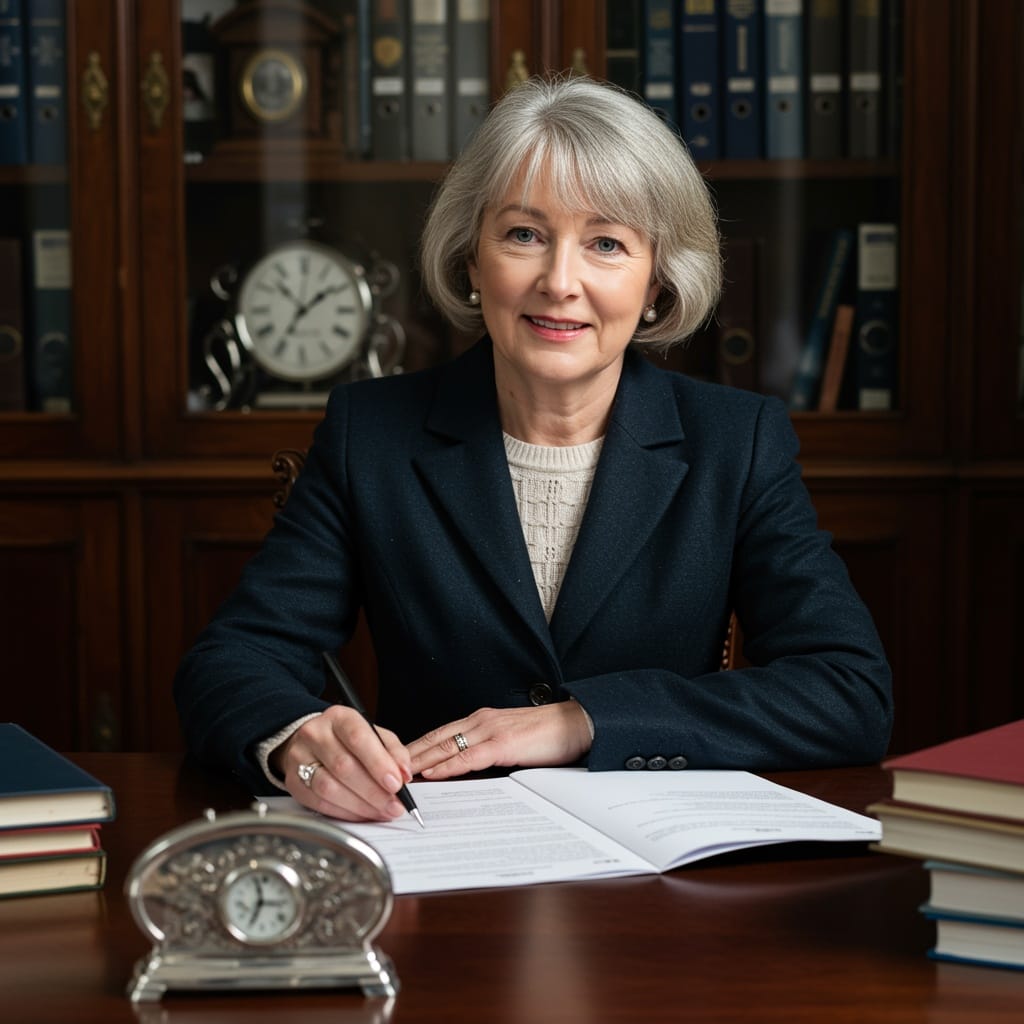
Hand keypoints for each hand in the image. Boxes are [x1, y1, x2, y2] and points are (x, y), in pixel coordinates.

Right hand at [275, 705, 413, 821]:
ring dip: (360, 805)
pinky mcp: (294, 783)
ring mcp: (300, 758)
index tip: (396, 783)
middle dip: (373, 791)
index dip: (378, 763)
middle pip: (344, 766)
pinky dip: (345, 812)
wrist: (311, 743)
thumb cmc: (347, 740)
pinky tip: (362, 814)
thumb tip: (404, 773)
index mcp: (339, 717)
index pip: (358, 737)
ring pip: (329, 788)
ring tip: (381, 812)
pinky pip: (320, 803)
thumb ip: (392, 751)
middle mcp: (316, 734)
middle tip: (394, 805)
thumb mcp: (373, 734)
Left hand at [408, 701, 592, 780]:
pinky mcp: (504, 743)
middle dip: (407, 754)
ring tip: (396, 775)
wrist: (577, 723)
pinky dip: (447, 766)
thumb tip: (465, 770)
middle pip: (435, 738)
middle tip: (381, 767)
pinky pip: (469, 756)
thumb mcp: (510, 741)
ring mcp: (491, 730)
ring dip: (419, 762)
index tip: (393, 759)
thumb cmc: (548, 734)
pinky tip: (432, 774)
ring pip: (445, 746)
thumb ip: (487, 750)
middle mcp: (480, 721)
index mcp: (481, 720)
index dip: (415, 748)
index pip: (440, 734)